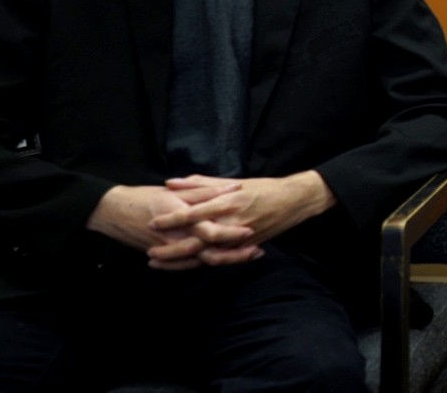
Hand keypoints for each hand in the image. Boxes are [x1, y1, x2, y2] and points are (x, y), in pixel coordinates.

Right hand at [85, 182, 255, 270]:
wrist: (113, 212)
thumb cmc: (145, 197)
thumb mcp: (176, 190)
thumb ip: (206, 190)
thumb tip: (234, 187)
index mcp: (182, 220)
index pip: (210, 232)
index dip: (231, 234)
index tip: (252, 232)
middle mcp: (177, 239)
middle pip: (210, 253)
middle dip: (235, 254)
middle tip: (258, 250)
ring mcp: (170, 251)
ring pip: (201, 262)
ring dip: (225, 260)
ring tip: (249, 256)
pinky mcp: (165, 256)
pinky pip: (187, 265)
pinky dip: (205, 264)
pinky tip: (222, 260)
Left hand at [147, 172, 336, 266]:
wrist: (295, 201)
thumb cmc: (264, 188)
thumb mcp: (233, 181)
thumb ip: (201, 184)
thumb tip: (172, 183)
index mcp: (228, 201)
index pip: (194, 212)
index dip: (171, 219)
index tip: (152, 223)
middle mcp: (232, 221)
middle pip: (196, 239)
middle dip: (172, 248)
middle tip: (150, 253)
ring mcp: (240, 237)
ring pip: (207, 254)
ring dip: (183, 260)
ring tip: (162, 263)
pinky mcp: (246, 247)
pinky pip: (222, 258)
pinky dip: (201, 263)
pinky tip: (186, 266)